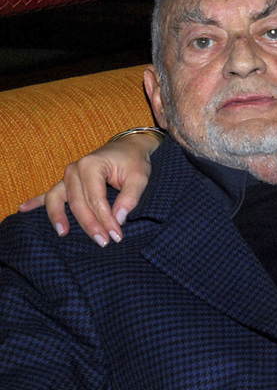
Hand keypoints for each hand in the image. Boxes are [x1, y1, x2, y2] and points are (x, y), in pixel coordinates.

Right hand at [18, 133, 159, 245]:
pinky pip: (49, 193)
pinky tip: (23, 210)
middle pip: (77, 203)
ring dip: (59, 218)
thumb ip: (130, 198)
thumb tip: (119, 219)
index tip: (116, 235)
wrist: (128, 147)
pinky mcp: (66, 181)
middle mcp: (75, 169)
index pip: (96, 199)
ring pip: (58, 199)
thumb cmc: (134, 161)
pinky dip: (36, 202)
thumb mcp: (139, 177)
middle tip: (103, 242)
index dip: (106, 220)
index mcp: (91, 165)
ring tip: (63, 234)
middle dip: (90, 225)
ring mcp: (67, 175)